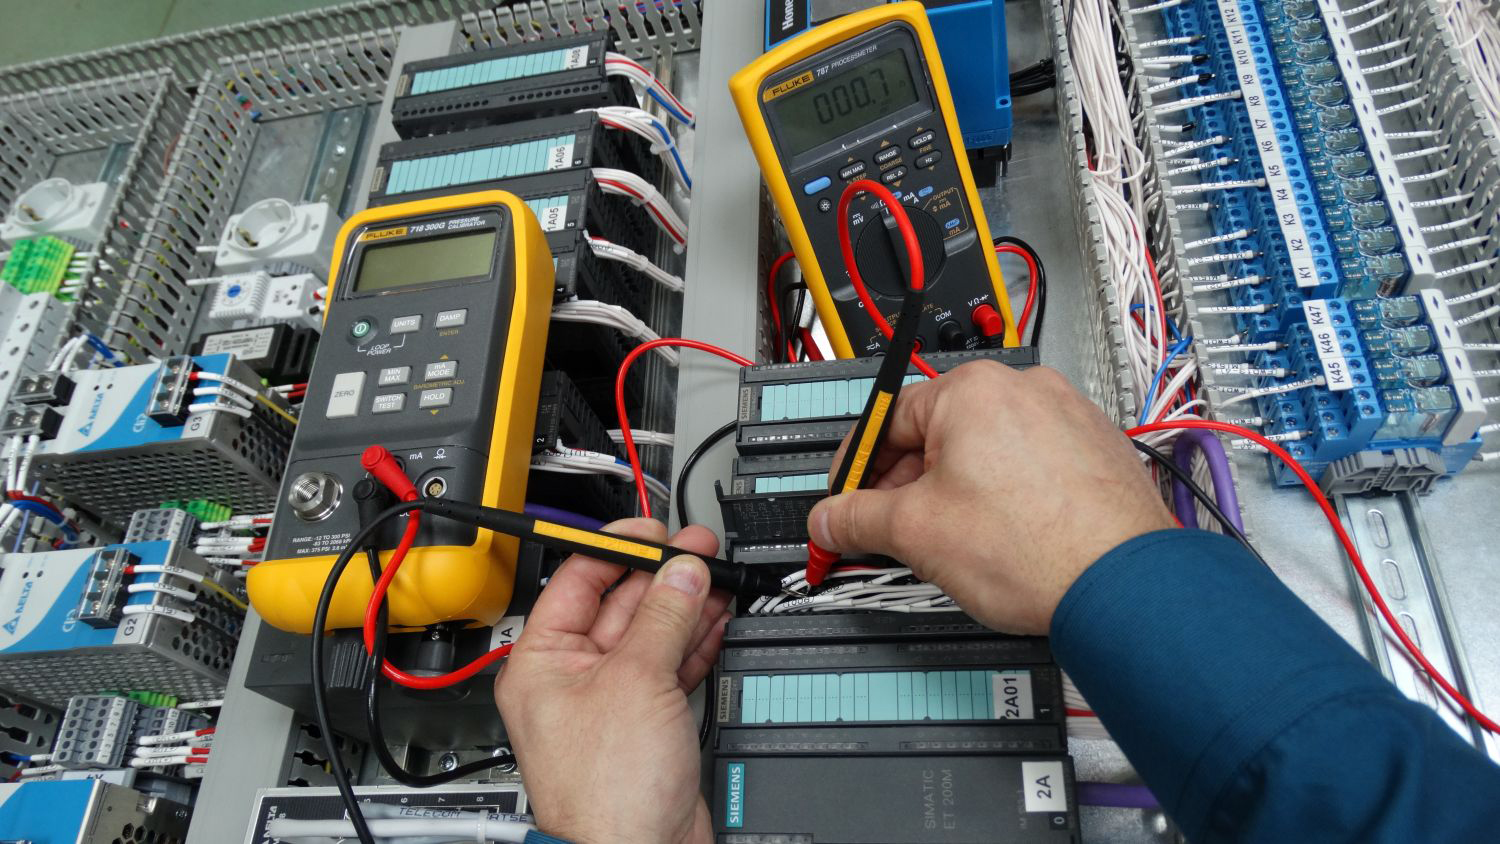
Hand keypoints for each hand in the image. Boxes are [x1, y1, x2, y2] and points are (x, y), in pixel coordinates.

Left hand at [496, 518, 729, 843]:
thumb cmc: (606, 793)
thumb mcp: (637, 680)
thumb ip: (663, 617)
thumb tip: (682, 571)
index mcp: (540, 662)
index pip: (576, 581)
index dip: (616, 549)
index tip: (654, 531)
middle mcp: (571, 679)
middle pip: (618, 606)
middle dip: (661, 576)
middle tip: (699, 550)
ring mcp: (611, 702)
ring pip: (650, 635)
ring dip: (685, 605)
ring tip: (717, 576)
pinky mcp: (647, 723)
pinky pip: (670, 666)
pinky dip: (695, 641)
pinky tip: (717, 617)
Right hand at [807, 361, 1174, 633]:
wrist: (1123, 586)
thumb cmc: (1037, 547)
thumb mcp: (916, 532)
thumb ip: (858, 518)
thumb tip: (830, 519)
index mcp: (972, 389)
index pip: (887, 420)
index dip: (856, 469)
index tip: (846, 500)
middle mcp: (1025, 389)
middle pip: (937, 434)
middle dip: (907, 486)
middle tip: (889, 531)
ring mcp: (1068, 417)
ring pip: (986, 450)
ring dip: (957, 492)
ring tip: (952, 543)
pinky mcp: (1097, 451)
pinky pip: (1031, 464)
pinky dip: (1006, 496)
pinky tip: (1003, 539)